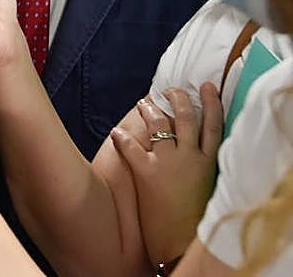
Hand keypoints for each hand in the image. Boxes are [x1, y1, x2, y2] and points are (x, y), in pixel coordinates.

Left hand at [111, 84, 222, 266]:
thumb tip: (192, 144)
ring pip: (160, 126)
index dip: (210, 103)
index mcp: (210, 163)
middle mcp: (192, 158)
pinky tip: (116, 132)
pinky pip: (131, 147)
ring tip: (144, 102)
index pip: (213, 125)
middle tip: (171, 89)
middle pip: (186, 118)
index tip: (206, 86)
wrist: (181, 242)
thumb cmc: (194, 215)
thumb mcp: (207, 185)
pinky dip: (122, 137)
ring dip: (150, 111)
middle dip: (178, 99)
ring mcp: (170, 164)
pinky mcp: (148, 173)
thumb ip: (201, 163)